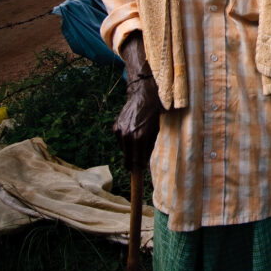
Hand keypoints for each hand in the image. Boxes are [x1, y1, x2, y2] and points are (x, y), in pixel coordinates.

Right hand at [113, 33, 160, 169]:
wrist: (142, 96)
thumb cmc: (153, 114)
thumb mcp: (156, 131)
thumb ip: (149, 148)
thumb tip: (143, 163)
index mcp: (140, 137)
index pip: (137, 162)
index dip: (138, 169)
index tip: (139, 174)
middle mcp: (128, 136)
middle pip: (128, 160)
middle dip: (133, 164)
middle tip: (137, 166)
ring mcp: (120, 132)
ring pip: (124, 151)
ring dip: (130, 150)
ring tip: (139, 140)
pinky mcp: (115, 127)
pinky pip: (120, 142)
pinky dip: (125, 141)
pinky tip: (132, 132)